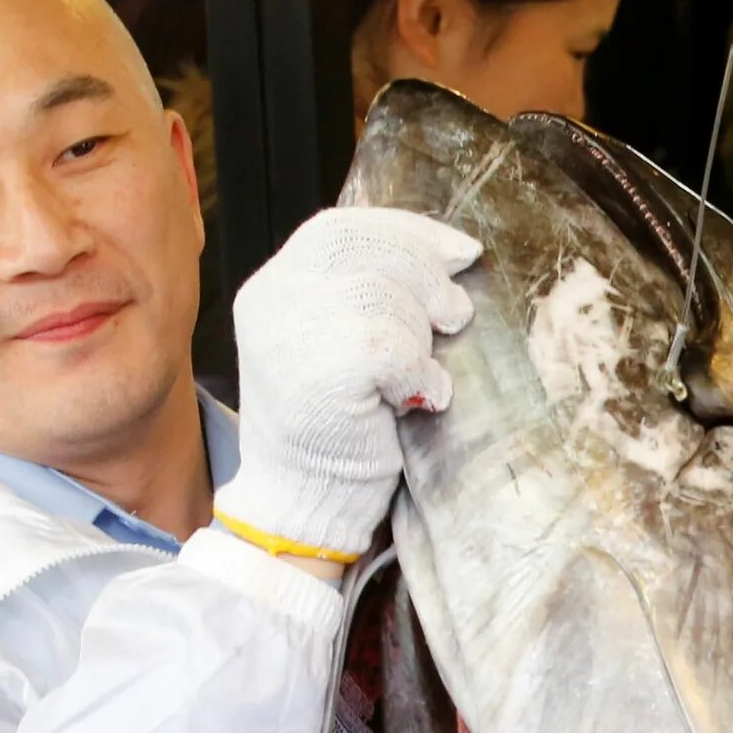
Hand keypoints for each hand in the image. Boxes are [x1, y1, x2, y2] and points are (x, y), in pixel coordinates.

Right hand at [222, 208, 481, 560]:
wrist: (303, 503)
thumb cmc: (337, 431)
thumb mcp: (342, 342)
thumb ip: (369, 293)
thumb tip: (449, 255)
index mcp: (273, 287)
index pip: (340, 229)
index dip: (408, 232)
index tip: (460, 251)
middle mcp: (272, 301)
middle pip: (363, 249)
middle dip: (425, 274)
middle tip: (455, 315)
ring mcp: (287, 335)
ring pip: (381, 295)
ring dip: (419, 335)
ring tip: (417, 374)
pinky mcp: (316, 373)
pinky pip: (392, 346)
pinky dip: (419, 373)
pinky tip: (416, 401)